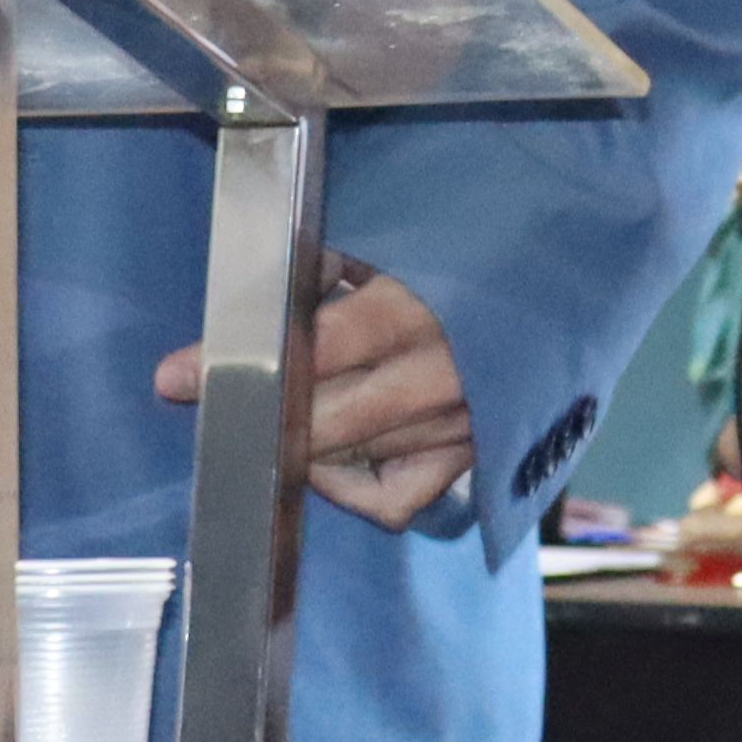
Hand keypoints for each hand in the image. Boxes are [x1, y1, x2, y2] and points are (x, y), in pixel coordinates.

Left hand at [154, 263, 472, 532]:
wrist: (566, 287)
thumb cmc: (475, 256)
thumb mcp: (405, 240)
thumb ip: (331, 265)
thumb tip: (258, 290)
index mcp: (419, 309)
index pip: (313, 348)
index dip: (239, 365)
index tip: (175, 376)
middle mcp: (442, 377)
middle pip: (323, 423)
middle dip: (259, 417)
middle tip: (222, 404)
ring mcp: (460, 427)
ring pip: (348, 459)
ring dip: (304, 440)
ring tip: (289, 409)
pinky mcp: (471, 459)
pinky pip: (390, 501)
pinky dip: (351, 489)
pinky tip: (336, 457)